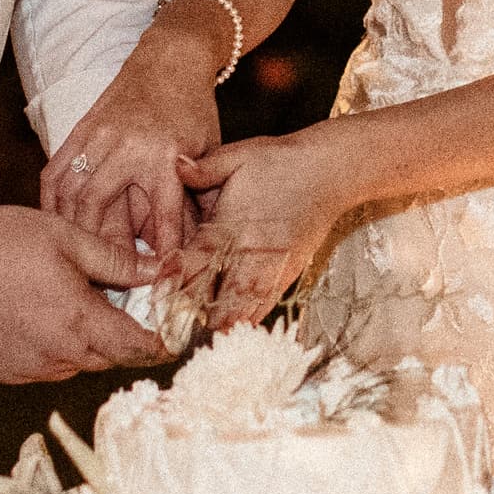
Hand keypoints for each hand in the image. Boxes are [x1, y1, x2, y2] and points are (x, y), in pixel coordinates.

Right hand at [0, 207, 168, 384]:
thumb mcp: (65, 238)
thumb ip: (116, 261)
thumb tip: (161, 271)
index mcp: (80, 322)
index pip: (138, 346)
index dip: (161, 342)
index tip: (173, 335)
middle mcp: (59, 356)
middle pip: (107, 356)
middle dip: (121, 337)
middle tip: (121, 307)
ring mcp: (28, 369)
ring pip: (75, 362)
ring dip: (83, 341)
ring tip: (70, 305)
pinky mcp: (3, 374)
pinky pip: (42, 366)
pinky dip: (50, 347)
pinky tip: (36, 317)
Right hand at [39, 32, 219, 256]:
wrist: (169, 60)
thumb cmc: (192, 111)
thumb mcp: (207, 153)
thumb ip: (200, 197)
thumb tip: (198, 248)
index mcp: (165, 155)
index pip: (163, 216)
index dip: (162, 252)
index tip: (160, 279)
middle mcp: (127, 146)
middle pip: (100, 207)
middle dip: (98, 247)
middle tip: (102, 277)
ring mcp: (98, 136)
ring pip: (71, 192)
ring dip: (69, 228)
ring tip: (73, 258)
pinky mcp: (79, 130)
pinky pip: (55, 171)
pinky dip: (50, 202)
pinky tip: (52, 225)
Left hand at [176, 131, 356, 328]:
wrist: (331, 171)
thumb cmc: (282, 161)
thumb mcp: (240, 155)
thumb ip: (206, 167)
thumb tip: (177, 164)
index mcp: (231, 223)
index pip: (197, 260)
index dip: (177, 280)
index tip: (161, 296)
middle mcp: (249, 249)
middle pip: (219, 291)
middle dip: (199, 310)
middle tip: (179, 328)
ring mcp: (271, 263)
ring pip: (244, 303)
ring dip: (225, 319)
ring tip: (207, 338)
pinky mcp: (289, 269)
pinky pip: (267, 301)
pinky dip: (252, 317)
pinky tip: (239, 330)